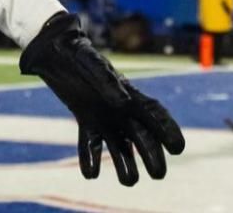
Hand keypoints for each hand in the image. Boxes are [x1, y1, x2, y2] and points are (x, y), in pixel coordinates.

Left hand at [19, 12, 185, 184]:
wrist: (55, 50)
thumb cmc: (77, 53)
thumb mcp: (92, 65)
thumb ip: (108, 83)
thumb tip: (125, 103)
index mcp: (129, 92)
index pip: (154, 114)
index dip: (167, 130)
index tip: (178, 148)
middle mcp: (121, 108)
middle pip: (141, 135)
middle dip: (152, 154)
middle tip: (158, 174)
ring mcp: (104, 116)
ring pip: (119, 144)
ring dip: (124, 163)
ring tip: (129, 181)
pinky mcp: (86, 120)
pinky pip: (91, 142)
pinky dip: (90, 157)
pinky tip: (90, 173)